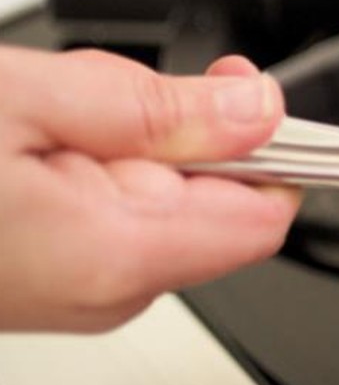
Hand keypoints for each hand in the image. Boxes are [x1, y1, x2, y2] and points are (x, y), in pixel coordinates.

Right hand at [0, 48, 298, 331]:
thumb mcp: (27, 100)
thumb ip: (158, 109)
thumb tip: (258, 111)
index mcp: (117, 256)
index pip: (266, 215)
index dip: (265, 143)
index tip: (230, 88)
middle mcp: (102, 295)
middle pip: (214, 202)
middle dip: (174, 131)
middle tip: (93, 97)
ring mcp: (71, 296)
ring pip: (158, 201)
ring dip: (122, 143)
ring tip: (43, 119)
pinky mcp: (45, 281)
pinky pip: (108, 216)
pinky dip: (84, 167)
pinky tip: (26, 145)